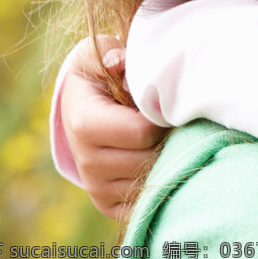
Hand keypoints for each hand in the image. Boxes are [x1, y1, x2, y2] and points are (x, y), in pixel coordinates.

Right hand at [61, 35, 168, 220]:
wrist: (82, 108)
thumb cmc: (98, 76)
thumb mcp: (97, 55)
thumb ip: (111, 54)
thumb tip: (119, 61)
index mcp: (85, 125)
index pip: (143, 132)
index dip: (164, 117)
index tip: (169, 104)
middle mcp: (88, 162)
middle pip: (151, 159)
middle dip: (171, 140)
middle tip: (175, 122)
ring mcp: (97, 187)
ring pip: (152, 181)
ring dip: (169, 161)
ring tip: (168, 137)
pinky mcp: (108, 204)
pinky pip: (146, 203)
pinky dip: (160, 184)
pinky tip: (162, 160)